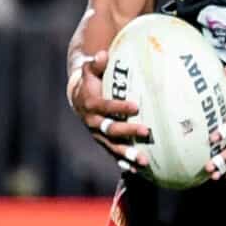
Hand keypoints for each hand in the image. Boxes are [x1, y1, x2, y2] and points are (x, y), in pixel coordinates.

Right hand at [67, 50, 149, 171]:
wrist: (79, 97)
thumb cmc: (91, 79)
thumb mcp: (91, 69)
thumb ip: (96, 63)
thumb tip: (103, 54)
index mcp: (90, 104)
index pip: (105, 106)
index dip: (119, 106)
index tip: (136, 105)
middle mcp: (93, 122)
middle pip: (110, 129)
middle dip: (128, 132)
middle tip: (146, 131)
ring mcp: (98, 135)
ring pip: (112, 146)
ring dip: (128, 154)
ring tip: (144, 161)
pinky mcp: (103, 142)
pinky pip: (114, 154)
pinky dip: (124, 162)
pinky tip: (138, 170)